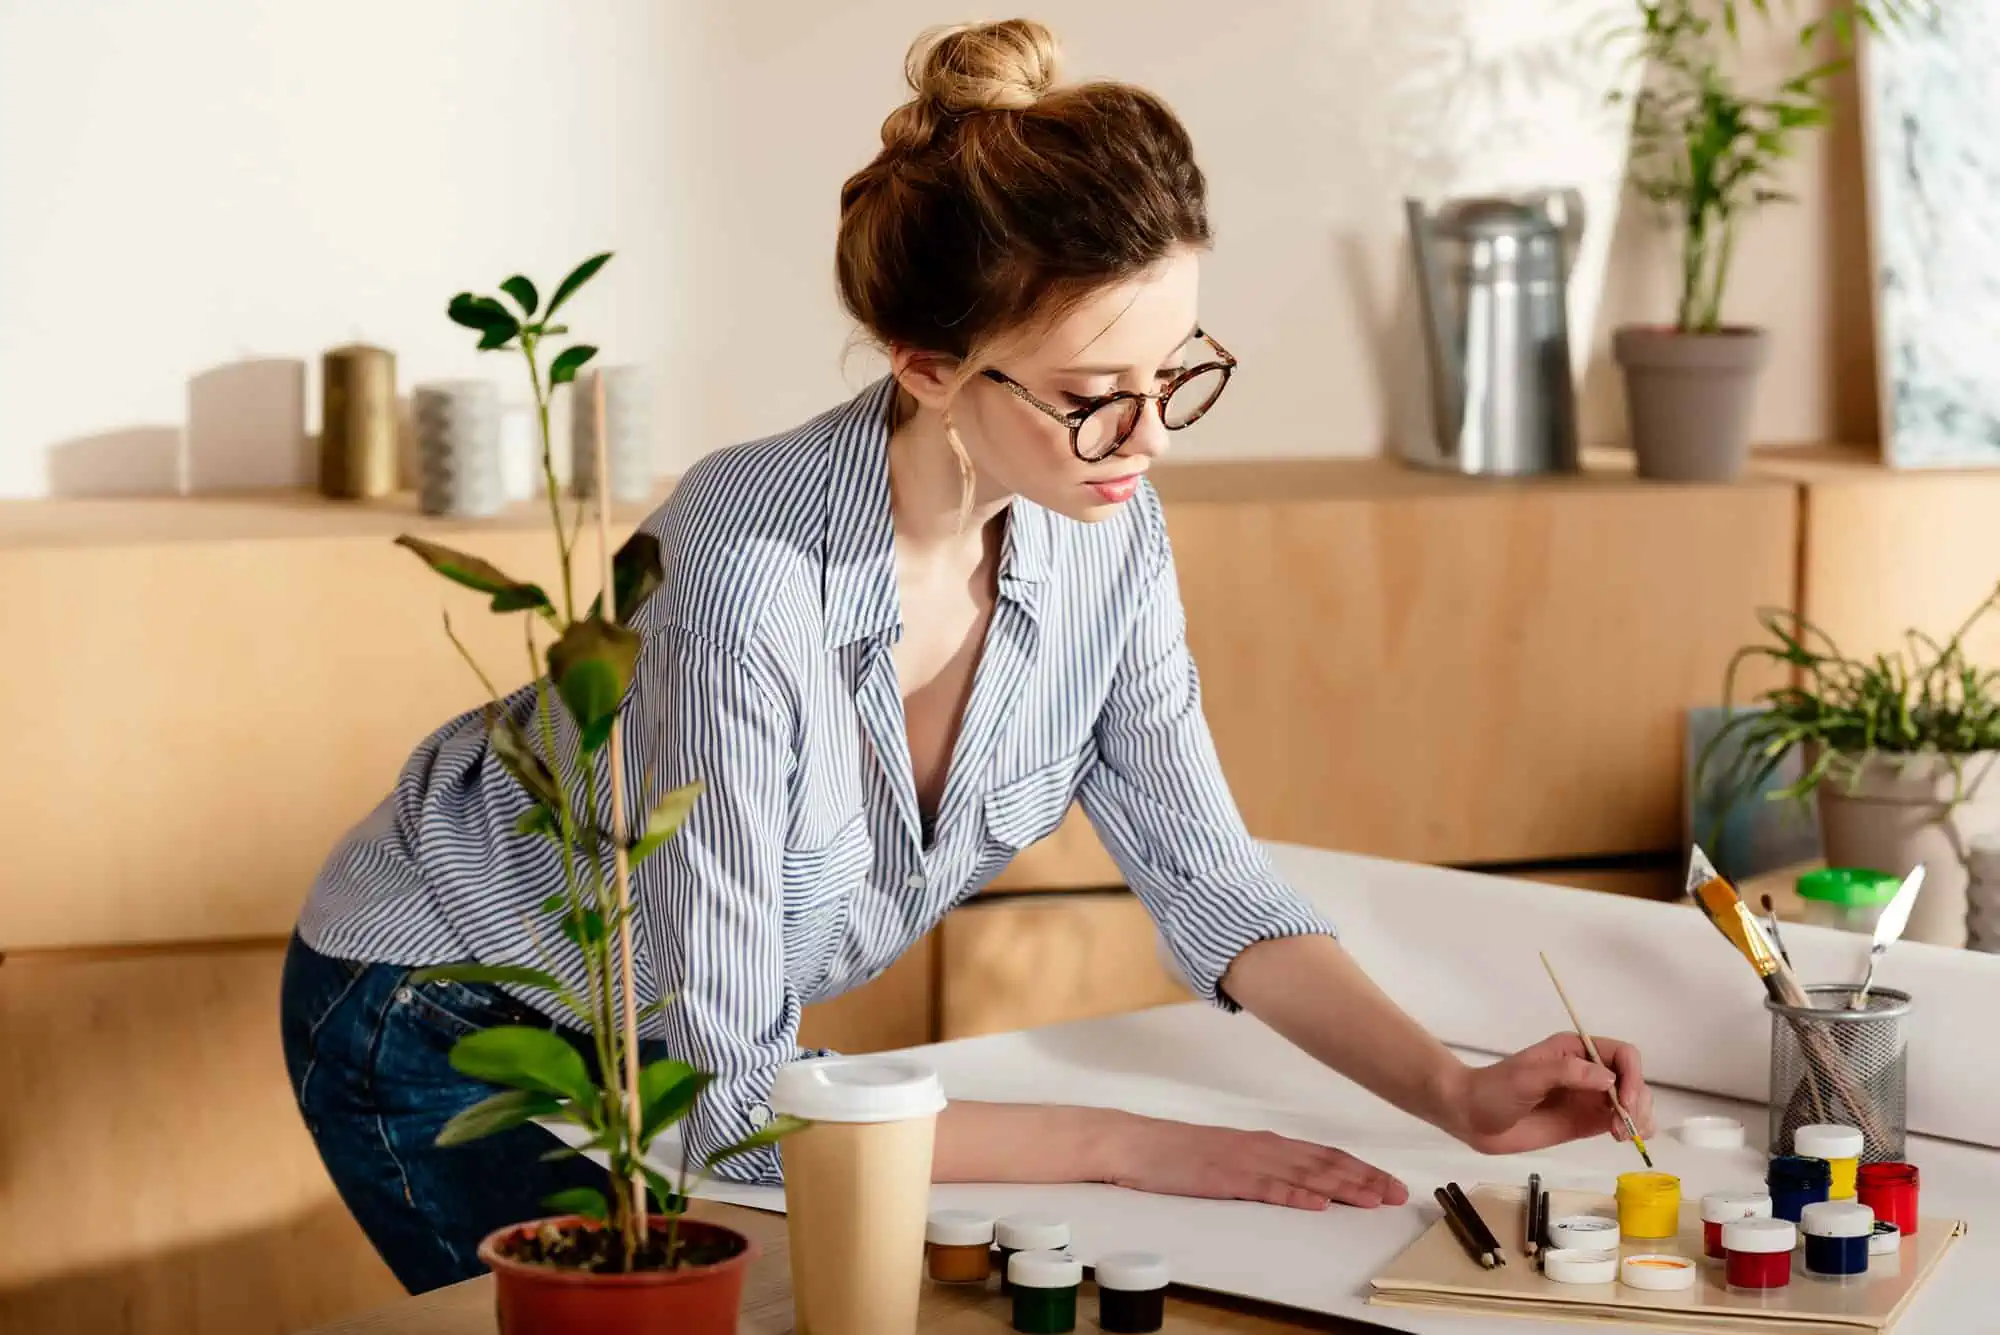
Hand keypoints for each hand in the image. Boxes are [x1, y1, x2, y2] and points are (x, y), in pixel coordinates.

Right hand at [1102, 1112, 1409, 1210]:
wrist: (1136, 1143)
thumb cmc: (1179, 1153)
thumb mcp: (1230, 1156)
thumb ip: (1265, 1165)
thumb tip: (1300, 1181)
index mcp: (1265, 1143)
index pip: (1324, 1154)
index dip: (1360, 1168)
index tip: (1388, 1182)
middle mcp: (1263, 1147)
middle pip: (1324, 1163)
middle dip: (1364, 1179)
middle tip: (1395, 1193)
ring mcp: (1246, 1161)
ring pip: (1305, 1173)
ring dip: (1342, 1187)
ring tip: (1371, 1199)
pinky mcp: (1226, 1177)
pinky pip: (1267, 1187)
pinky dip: (1295, 1194)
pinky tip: (1316, 1202)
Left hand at [1447, 1032, 1655, 1155]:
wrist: (1471, 1116)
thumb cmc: (1494, 1089)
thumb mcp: (1527, 1076)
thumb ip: (1566, 1073)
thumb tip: (1608, 1079)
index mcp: (1575, 1050)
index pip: (1622, 1054)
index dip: (1631, 1075)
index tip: (1623, 1101)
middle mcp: (1588, 1071)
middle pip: (1632, 1080)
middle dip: (1637, 1101)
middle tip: (1623, 1128)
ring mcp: (1588, 1097)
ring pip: (1632, 1102)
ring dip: (1640, 1117)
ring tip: (1624, 1136)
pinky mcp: (1585, 1121)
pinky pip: (1619, 1122)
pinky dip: (1632, 1129)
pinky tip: (1624, 1138)